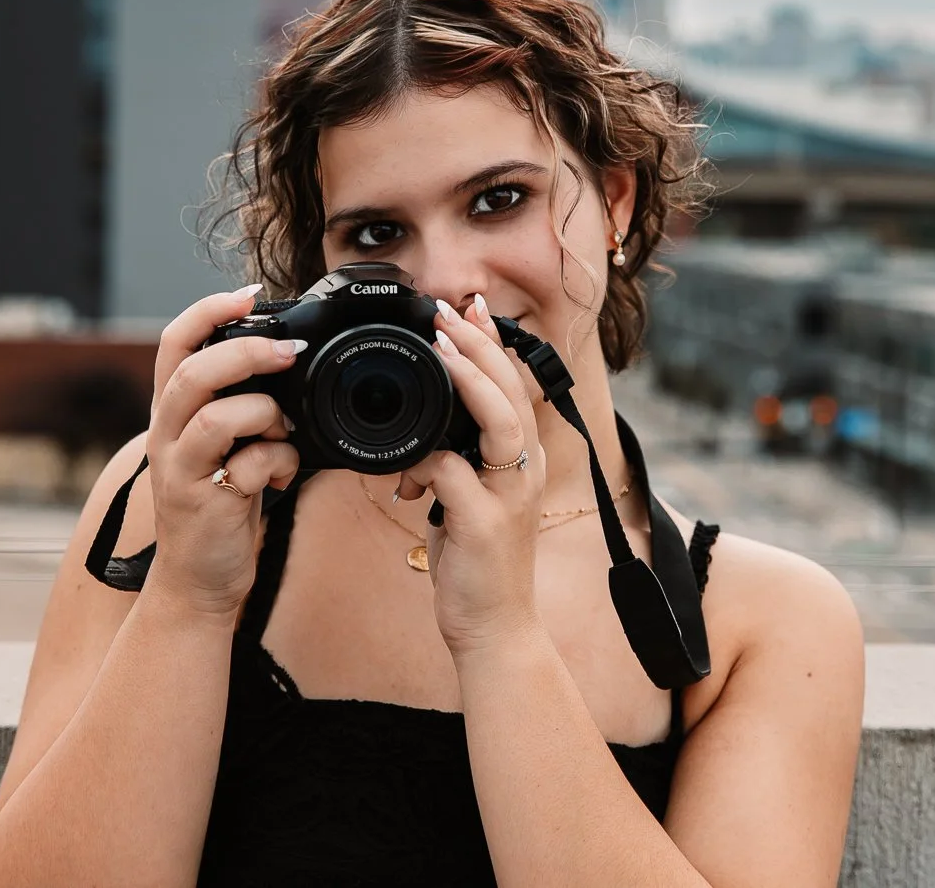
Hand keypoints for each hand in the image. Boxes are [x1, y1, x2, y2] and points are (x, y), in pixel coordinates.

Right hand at [140, 285, 302, 618]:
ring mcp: (178, 470)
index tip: (249, 295)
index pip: (174, 342)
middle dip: (246, 353)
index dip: (208, 312)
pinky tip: (286, 471)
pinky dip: (277, 462)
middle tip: (290, 351)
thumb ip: (242, 404)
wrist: (198, 582)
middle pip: (191, 371)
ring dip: (265, 413)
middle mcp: (166, 435)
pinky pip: (243, 467)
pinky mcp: (200, 504)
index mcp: (173, 411)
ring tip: (287, 427)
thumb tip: (287, 360)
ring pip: (213, 417)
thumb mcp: (225, 445)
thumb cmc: (219, 505)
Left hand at [394, 295, 547, 655]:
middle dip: (480, 345)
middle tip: (449, 312)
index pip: (513, 386)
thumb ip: (456, 461)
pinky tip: (410, 458)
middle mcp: (524, 470)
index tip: (471, 308)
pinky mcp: (486, 525)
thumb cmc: (477, 563)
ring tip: (443, 349)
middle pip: (511, 390)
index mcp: (522, 459)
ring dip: (471, 381)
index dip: (494, 344)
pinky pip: (457, 475)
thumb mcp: (469, 499)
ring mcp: (510, 496)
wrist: (493, 627)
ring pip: (500, 421)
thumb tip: (427, 434)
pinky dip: (431, 459)